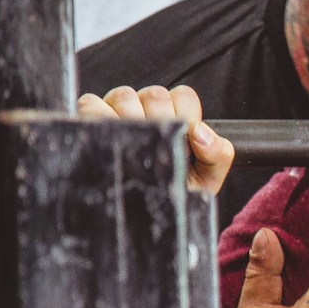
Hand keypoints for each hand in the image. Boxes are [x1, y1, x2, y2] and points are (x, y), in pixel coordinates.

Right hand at [77, 84, 234, 193]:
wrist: (151, 214)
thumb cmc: (175, 190)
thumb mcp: (206, 178)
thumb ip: (217, 154)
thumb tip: (200, 132)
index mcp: (177, 115)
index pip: (183, 95)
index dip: (185, 113)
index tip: (183, 137)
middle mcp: (147, 108)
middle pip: (153, 93)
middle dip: (159, 120)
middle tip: (158, 148)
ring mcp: (119, 110)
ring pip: (124, 95)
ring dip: (131, 121)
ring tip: (135, 149)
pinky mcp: (91, 117)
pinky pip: (91, 104)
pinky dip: (98, 117)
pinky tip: (111, 142)